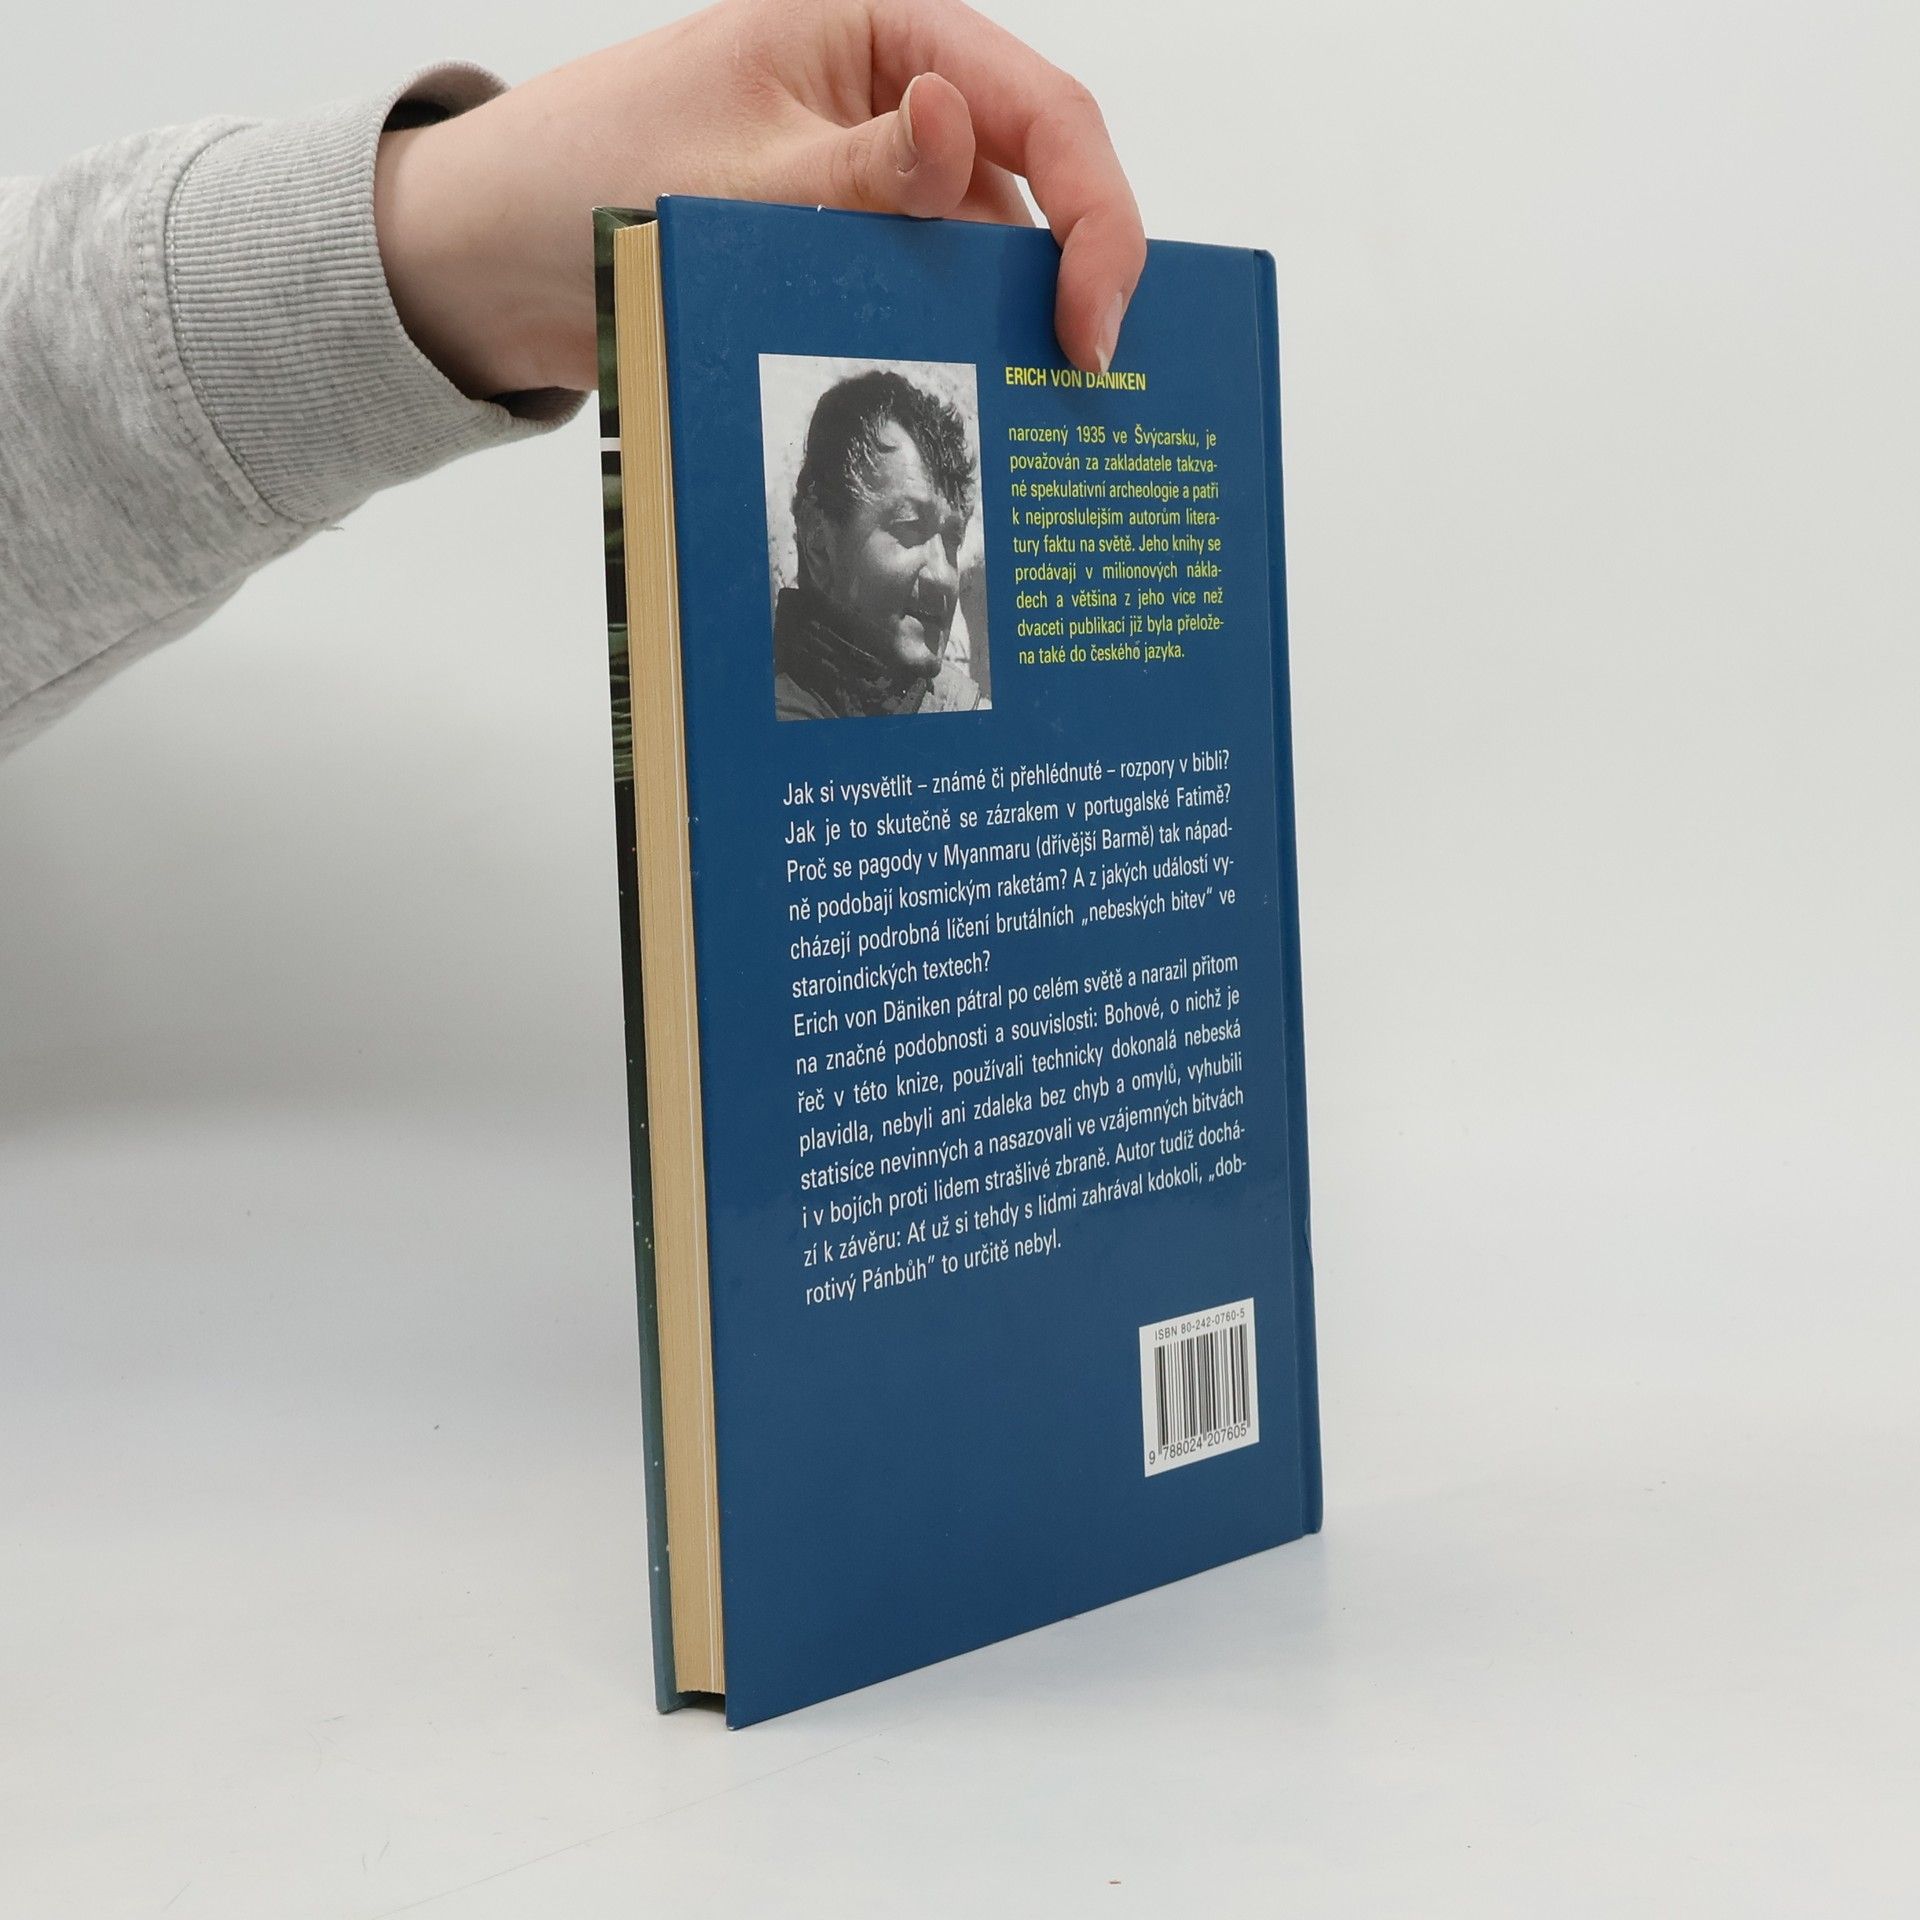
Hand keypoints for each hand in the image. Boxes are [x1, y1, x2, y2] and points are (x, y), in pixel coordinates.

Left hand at [373, 0, 1144, 397]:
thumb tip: (960, 124)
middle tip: (1082, 389)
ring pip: (987, 251)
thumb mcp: (734, 175)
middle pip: (1035, 180)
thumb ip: (861, 169)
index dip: (1091, 214)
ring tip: (1034, 415)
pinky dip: (954, 349)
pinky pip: (929, 297)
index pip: (1038, 104)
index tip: (1091, 325)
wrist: (491, 259)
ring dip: (1009, 326)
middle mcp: (892, 97)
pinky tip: (973, 406)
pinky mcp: (845, 250)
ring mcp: (874, 179)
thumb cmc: (583, 173)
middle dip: (1067, 279)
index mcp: (876, 28)